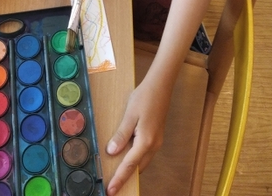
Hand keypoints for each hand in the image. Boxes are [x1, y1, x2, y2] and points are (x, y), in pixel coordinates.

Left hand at [105, 80, 169, 194]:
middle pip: (137, 167)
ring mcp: (156, 142)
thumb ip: (121, 134)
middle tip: (112, 184)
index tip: (111, 191)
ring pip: (142, 161)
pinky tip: (126, 155)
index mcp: (146, 141)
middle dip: (125, 177)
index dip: (119, 179)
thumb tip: (112, 152)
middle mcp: (153, 145)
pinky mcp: (156, 136)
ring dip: (130, 167)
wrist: (160, 86)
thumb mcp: (129, 115)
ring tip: (116, 173)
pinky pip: (144, 153)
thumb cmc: (144, 97)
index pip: (129, 165)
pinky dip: (135, 158)